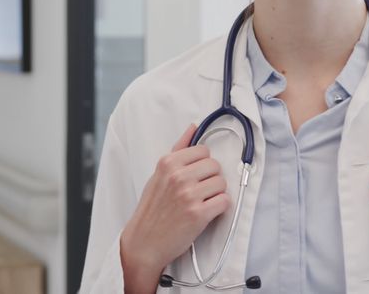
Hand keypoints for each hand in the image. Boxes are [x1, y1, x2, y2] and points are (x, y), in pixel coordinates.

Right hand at [120, 124, 230, 292]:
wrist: (144, 242)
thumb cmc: (152, 209)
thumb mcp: (158, 175)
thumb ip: (178, 150)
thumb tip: (193, 127)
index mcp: (168, 163)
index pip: (203, 150)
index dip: (203, 164)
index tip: (197, 175)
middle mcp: (178, 176)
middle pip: (215, 166)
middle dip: (211, 178)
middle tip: (199, 191)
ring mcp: (189, 195)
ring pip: (222, 183)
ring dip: (216, 193)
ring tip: (201, 202)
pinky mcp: (199, 214)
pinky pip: (224, 201)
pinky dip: (219, 208)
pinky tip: (206, 212)